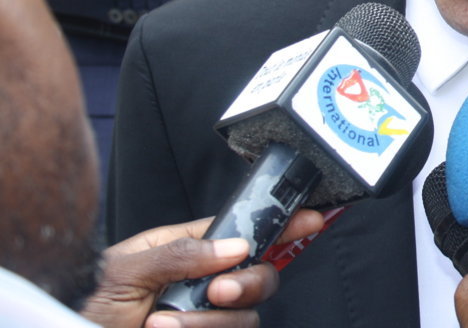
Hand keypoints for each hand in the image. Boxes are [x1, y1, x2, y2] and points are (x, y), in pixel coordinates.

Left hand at [80, 211, 324, 327]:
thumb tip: (233, 246)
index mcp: (190, 249)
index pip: (245, 230)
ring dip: (206, 322)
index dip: (283, 223)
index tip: (312, 217)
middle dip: (247, 283)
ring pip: (246, 315)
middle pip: (261, 274)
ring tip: (161, 325)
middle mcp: (206, 282)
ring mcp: (209, 317)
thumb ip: (179, 252)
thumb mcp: (124, 269)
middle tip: (217, 292)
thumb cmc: (88, 305)